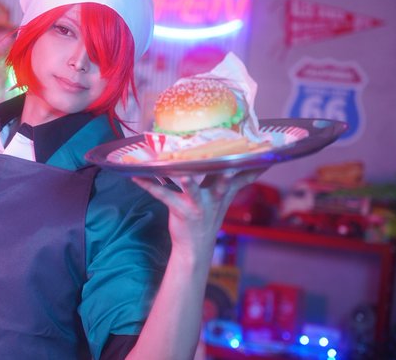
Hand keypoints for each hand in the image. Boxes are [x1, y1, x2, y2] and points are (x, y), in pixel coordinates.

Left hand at [133, 168, 265, 251]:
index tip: (258, 149)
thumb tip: (258, 167)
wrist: (195, 247)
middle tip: (231, 163)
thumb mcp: (225, 199)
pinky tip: (136, 177)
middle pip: (223, 182)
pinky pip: (163, 195)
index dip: (249, 163)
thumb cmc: (207, 216)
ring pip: (194, 190)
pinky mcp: (180, 210)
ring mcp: (198, 205)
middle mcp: (214, 197)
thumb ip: (238, 181)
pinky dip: (149, 185)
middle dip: (228, 172)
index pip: (239, 174)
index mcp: (223, 191)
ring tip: (184, 175)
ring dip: (189, 182)